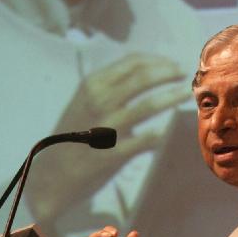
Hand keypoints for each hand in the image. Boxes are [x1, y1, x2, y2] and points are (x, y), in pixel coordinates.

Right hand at [26, 53, 188, 222]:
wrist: (51, 175)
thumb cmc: (74, 135)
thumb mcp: (86, 101)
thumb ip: (113, 87)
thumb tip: (150, 72)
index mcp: (93, 84)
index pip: (133, 62)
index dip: (158, 61)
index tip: (173, 65)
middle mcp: (99, 100)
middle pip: (143, 78)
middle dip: (169, 73)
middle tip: (184, 75)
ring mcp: (105, 127)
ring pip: (148, 105)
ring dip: (171, 97)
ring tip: (186, 95)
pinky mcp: (112, 153)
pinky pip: (145, 140)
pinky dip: (160, 135)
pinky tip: (167, 133)